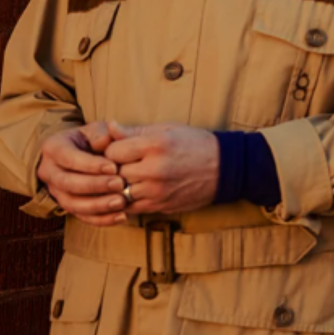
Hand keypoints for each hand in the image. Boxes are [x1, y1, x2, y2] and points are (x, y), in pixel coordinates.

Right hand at [37, 122, 128, 226]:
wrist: (81, 152)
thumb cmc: (91, 138)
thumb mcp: (95, 129)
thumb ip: (101, 133)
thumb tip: (105, 142)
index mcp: (54, 148)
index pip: (69, 158)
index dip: (90, 165)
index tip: (113, 167)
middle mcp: (49, 172)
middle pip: (68, 183)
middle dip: (95, 186)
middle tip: (120, 184)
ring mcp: (56, 191)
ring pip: (72, 204)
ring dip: (98, 206)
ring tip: (122, 202)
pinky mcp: (68, 206)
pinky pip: (82, 217)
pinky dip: (102, 219)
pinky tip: (121, 216)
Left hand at [102, 121, 219, 214]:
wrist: (225, 168)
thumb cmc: (195, 144)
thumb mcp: (167, 129)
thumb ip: (135, 131)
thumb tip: (109, 127)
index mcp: (156, 145)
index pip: (113, 151)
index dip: (112, 150)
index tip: (120, 150)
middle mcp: (155, 169)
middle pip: (115, 173)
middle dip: (114, 169)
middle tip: (121, 165)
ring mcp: (158, 191)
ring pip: (119, 192)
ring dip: (120, 186)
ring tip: (126, 178)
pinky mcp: (161, 206)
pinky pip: (131, 207)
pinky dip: (127, 201)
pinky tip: (133, 191)